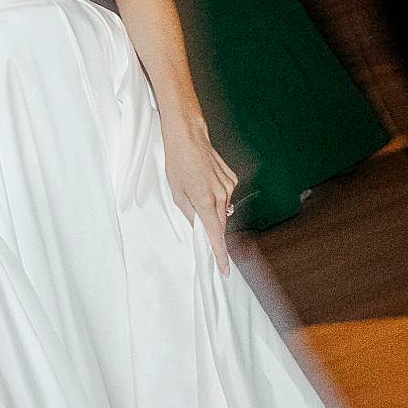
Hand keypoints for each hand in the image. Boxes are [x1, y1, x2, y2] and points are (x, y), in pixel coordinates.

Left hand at [161, 118, 238, 274]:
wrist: (189, 136)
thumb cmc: (178, 163)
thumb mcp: (176, 192)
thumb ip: (189, 213)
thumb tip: (197, 226)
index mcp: (204, 202)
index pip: (215, 235)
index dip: (219, 254)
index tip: (224, 270)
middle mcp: (221, 196)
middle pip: (220, 224)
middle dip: (212, 230)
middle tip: (202, 230)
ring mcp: (229, 187)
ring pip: (223, 210)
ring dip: (213, 211)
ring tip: (196, 193)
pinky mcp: (232, 179)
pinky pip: (225, 196)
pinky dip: (217, 197)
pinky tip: (205, 184)